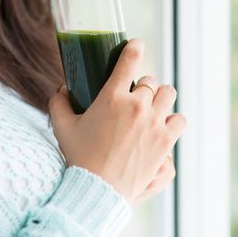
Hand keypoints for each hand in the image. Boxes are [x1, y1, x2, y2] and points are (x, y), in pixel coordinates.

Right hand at [49, 39, 185, 203]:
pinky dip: (172, 120)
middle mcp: (137, 106)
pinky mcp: (166, 141)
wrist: (98, 191)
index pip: (130, 59)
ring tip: (151, 109)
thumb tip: (61, 89)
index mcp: (112, 97)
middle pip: (149, 81)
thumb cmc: (79, 158)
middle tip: (132, 98)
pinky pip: (179, 119)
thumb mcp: (62, 128)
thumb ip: (58, 103)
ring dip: (159, 99)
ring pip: (168, 94)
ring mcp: (154, 123)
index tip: (136, 45)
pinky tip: (162, 126)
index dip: (134, 48)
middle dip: (141, 86)